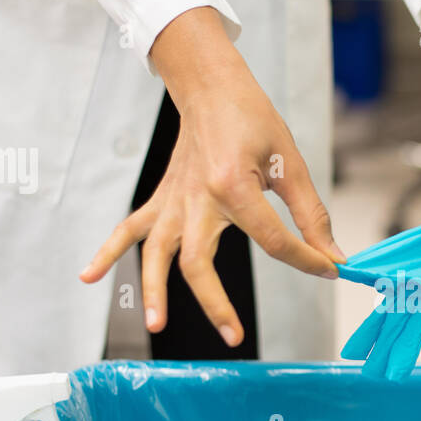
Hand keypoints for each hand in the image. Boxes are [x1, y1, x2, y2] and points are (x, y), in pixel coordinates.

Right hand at [79, 8, 343, 345]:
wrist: (209, 84)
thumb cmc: (251, 117)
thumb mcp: (289, 160)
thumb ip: (310, 213)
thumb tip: (333, 256)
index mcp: (233, 186)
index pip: (273, 240)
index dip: (306, 260)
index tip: (330, 271)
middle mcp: (196, 198)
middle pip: (198, 261)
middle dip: (215, 303)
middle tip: (234, 336)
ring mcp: (172, 200)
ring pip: (156, 253)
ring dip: (153, 290)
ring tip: (158, 324)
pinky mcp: (161, 199)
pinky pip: (129, 229)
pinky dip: (107, 251)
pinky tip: (87, 276)